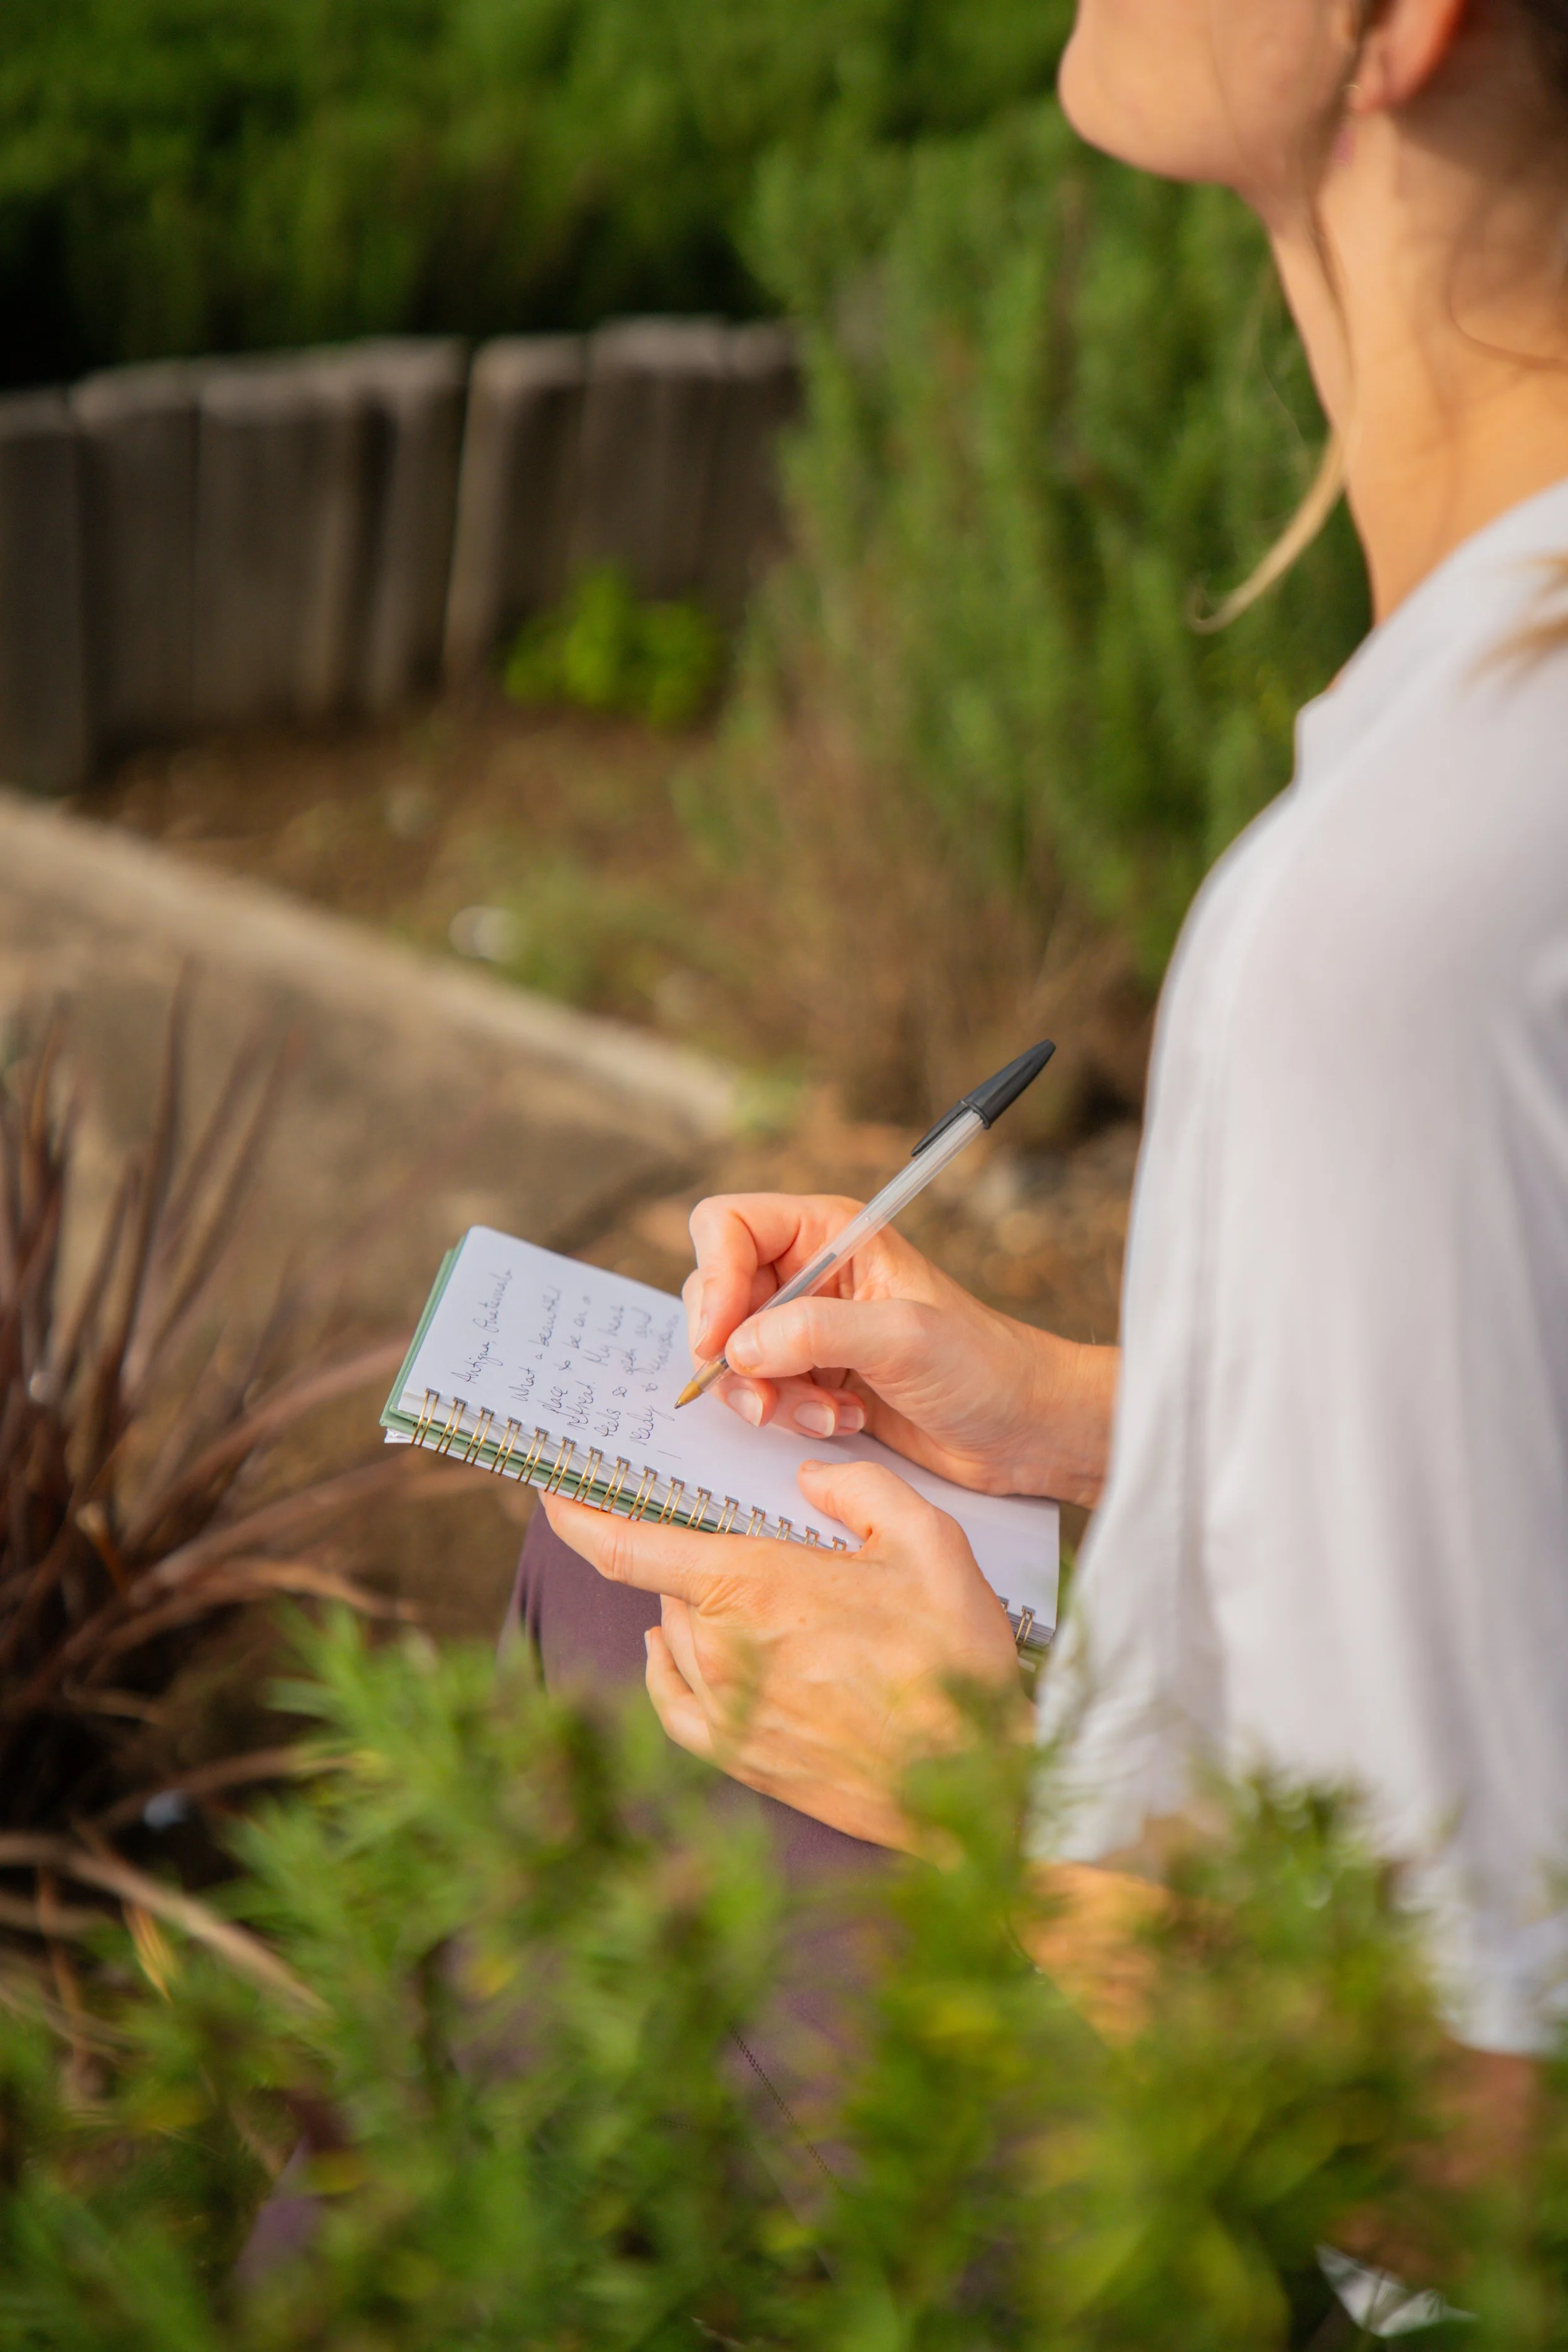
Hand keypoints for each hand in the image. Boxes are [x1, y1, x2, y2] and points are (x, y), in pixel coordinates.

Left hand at [543, 1458, 1027, 1846]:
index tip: (552, 1490)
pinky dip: (668, 1670)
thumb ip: (862, 1490)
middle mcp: (723, 1649)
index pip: (628, 1547)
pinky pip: (675, 1704)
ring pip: (675, 1640)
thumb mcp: (928, 1542)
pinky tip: (676, 1653)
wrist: (970, 1782)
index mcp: (755, 1586)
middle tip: (740, 1542)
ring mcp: (727, 1710)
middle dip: (693, 1558)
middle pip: (668, 1588)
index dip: (576, 1515)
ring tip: (749, 1593)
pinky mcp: (740, 1759)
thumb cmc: (952, 1660)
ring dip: (695, 1610)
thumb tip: (809, 1479)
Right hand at [684, 1192, 1116, 1506]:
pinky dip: (788, 1416)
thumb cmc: (984, 1366)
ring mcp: (807, 1327)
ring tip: (828, 1415)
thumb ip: (815, 1332)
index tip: (718, 1342)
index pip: (727, 1227)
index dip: (711, 1280)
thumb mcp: (903, 1339)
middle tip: (769, 1401)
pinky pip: (759, 1392)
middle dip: (735, 1355)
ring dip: (766, 1395)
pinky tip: (844, 1423)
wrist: (1025, 1427)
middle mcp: (809, 1272)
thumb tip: (737, 1347)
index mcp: (829, 1232)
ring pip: (730, 1352)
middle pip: (715, 1295)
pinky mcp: (812, 1376)